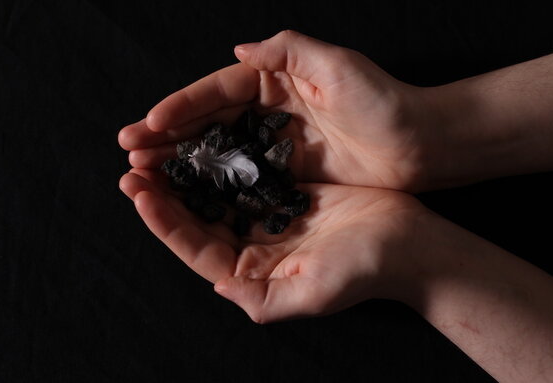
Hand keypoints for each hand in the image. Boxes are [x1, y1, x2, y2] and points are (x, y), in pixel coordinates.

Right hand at [118, 30, 432, 191]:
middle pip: (208, 120)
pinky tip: (186, 191)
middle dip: (168, 135)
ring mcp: (277, 140)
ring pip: (218, 149)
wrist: (422, 144)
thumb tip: (239, 51)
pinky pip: (240, 174)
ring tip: (145, 171)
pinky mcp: (288, 169)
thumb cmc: (384, 102)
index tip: (147, 124)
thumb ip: (288, 51)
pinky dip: (212, 182)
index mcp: (277, 78)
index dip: (181, 106)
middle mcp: (271, 107)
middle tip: (130, 152)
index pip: (217, 91)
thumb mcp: (339, 65)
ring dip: (181, 160)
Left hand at [119, 169, 428, 322]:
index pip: (197, 249)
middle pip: (198, 221)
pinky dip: (220, 163)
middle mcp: (254, 248)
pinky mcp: (284, 195)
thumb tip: (219, 286)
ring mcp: (268, 220)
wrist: (408, 244)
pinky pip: (243, 177)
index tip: (141, 196)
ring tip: (155, 154)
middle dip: (164, 197)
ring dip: (185, 177)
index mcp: (252, 274)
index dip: (166, 224)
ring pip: (214, 197)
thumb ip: (262, 299)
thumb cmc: (363, 270)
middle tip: (133, 169)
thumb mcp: (312, 293)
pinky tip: (201, 144)